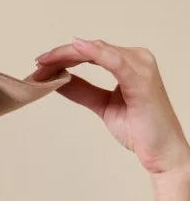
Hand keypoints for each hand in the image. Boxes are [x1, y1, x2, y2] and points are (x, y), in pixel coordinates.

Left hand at [29, 38, 189, 177]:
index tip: (40, 65)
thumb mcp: (103, 106)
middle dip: (61, 55)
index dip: (63, 57)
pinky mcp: (140, 79)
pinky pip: (114, 61)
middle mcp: (137, 59)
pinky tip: (75, 49)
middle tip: (37, 63)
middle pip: (92, 49)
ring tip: (45, 61)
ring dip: (68, 55)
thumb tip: (59, 81)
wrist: (162, 152)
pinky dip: (93, 53)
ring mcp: (140, 67)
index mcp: (129, 63)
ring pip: (98, 51)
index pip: (92, 54)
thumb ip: (84, 92)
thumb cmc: (140, 130)